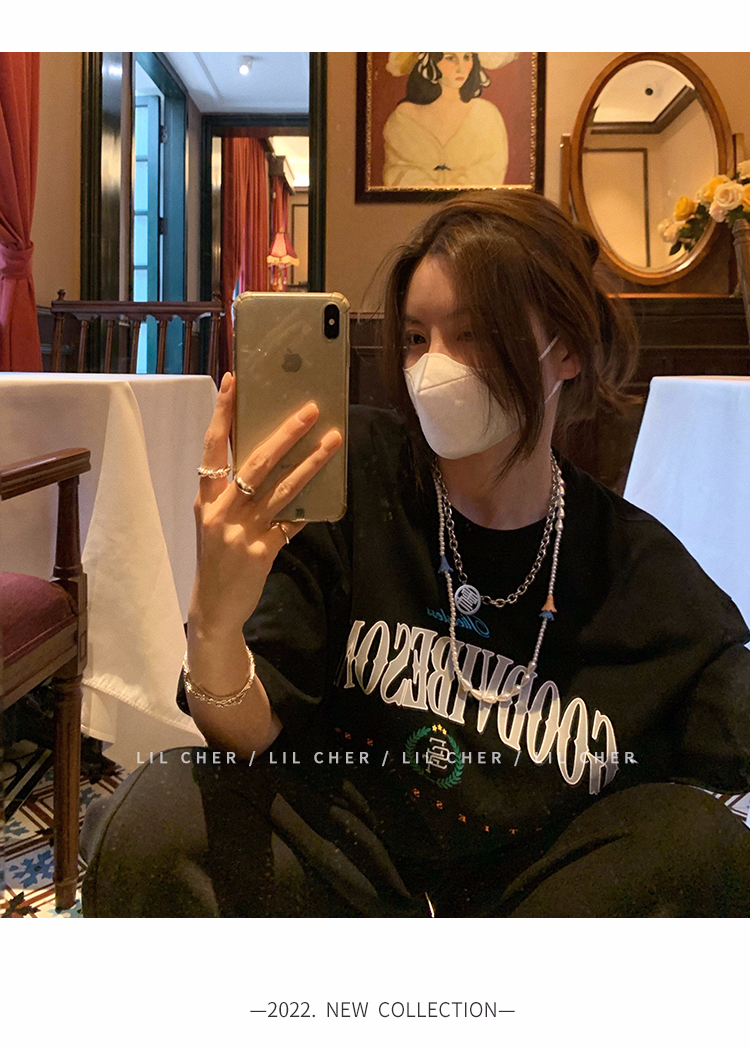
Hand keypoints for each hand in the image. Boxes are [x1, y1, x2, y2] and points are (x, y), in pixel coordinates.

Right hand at [189, 372, 341, 635]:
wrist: (214, 606)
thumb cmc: (218, 557)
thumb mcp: (216, 521)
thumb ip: (235, 494)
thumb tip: (274, 457)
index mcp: (205, 498)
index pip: (213, 447)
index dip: (221, 413)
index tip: (233, 381)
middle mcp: (220, 511)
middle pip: (255, 463)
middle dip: (285, 434)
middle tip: (310, 410)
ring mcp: (242, 532)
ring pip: (282, 489)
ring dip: (311, 463)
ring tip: (333, 441)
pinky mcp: (262, 552)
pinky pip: (292, 521)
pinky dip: (308, 507)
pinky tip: (328, 492)